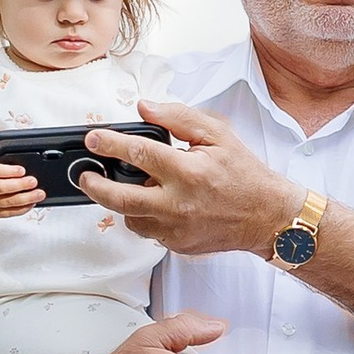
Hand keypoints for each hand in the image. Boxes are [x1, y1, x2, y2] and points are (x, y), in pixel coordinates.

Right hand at [0, 151, 42, 224]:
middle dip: (19, 185)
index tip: (22, 169)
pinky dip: (23, 209)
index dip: (8, 171)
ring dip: (25, 198)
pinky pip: (10, 213)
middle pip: (1, 188)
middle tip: (34, 181)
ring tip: (40, 193)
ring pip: (7, 202)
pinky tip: (33, 203)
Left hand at [98, 95, 295, 257]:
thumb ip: (179, 118)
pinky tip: (156, 204)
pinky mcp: (177, 244)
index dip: (109, 143)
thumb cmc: (246, 175)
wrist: (268, 217)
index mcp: (188, 171)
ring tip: (124, 188)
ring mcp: (176, 229)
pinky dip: (145, 217)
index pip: (137, 153)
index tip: (94, 139)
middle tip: (85, 175)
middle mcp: (179, 203)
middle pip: (120, 197)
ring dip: (122, 202)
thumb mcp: (219, 135)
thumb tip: (145, 108)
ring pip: (130, 218)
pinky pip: (149, 231)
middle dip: (94, 184)